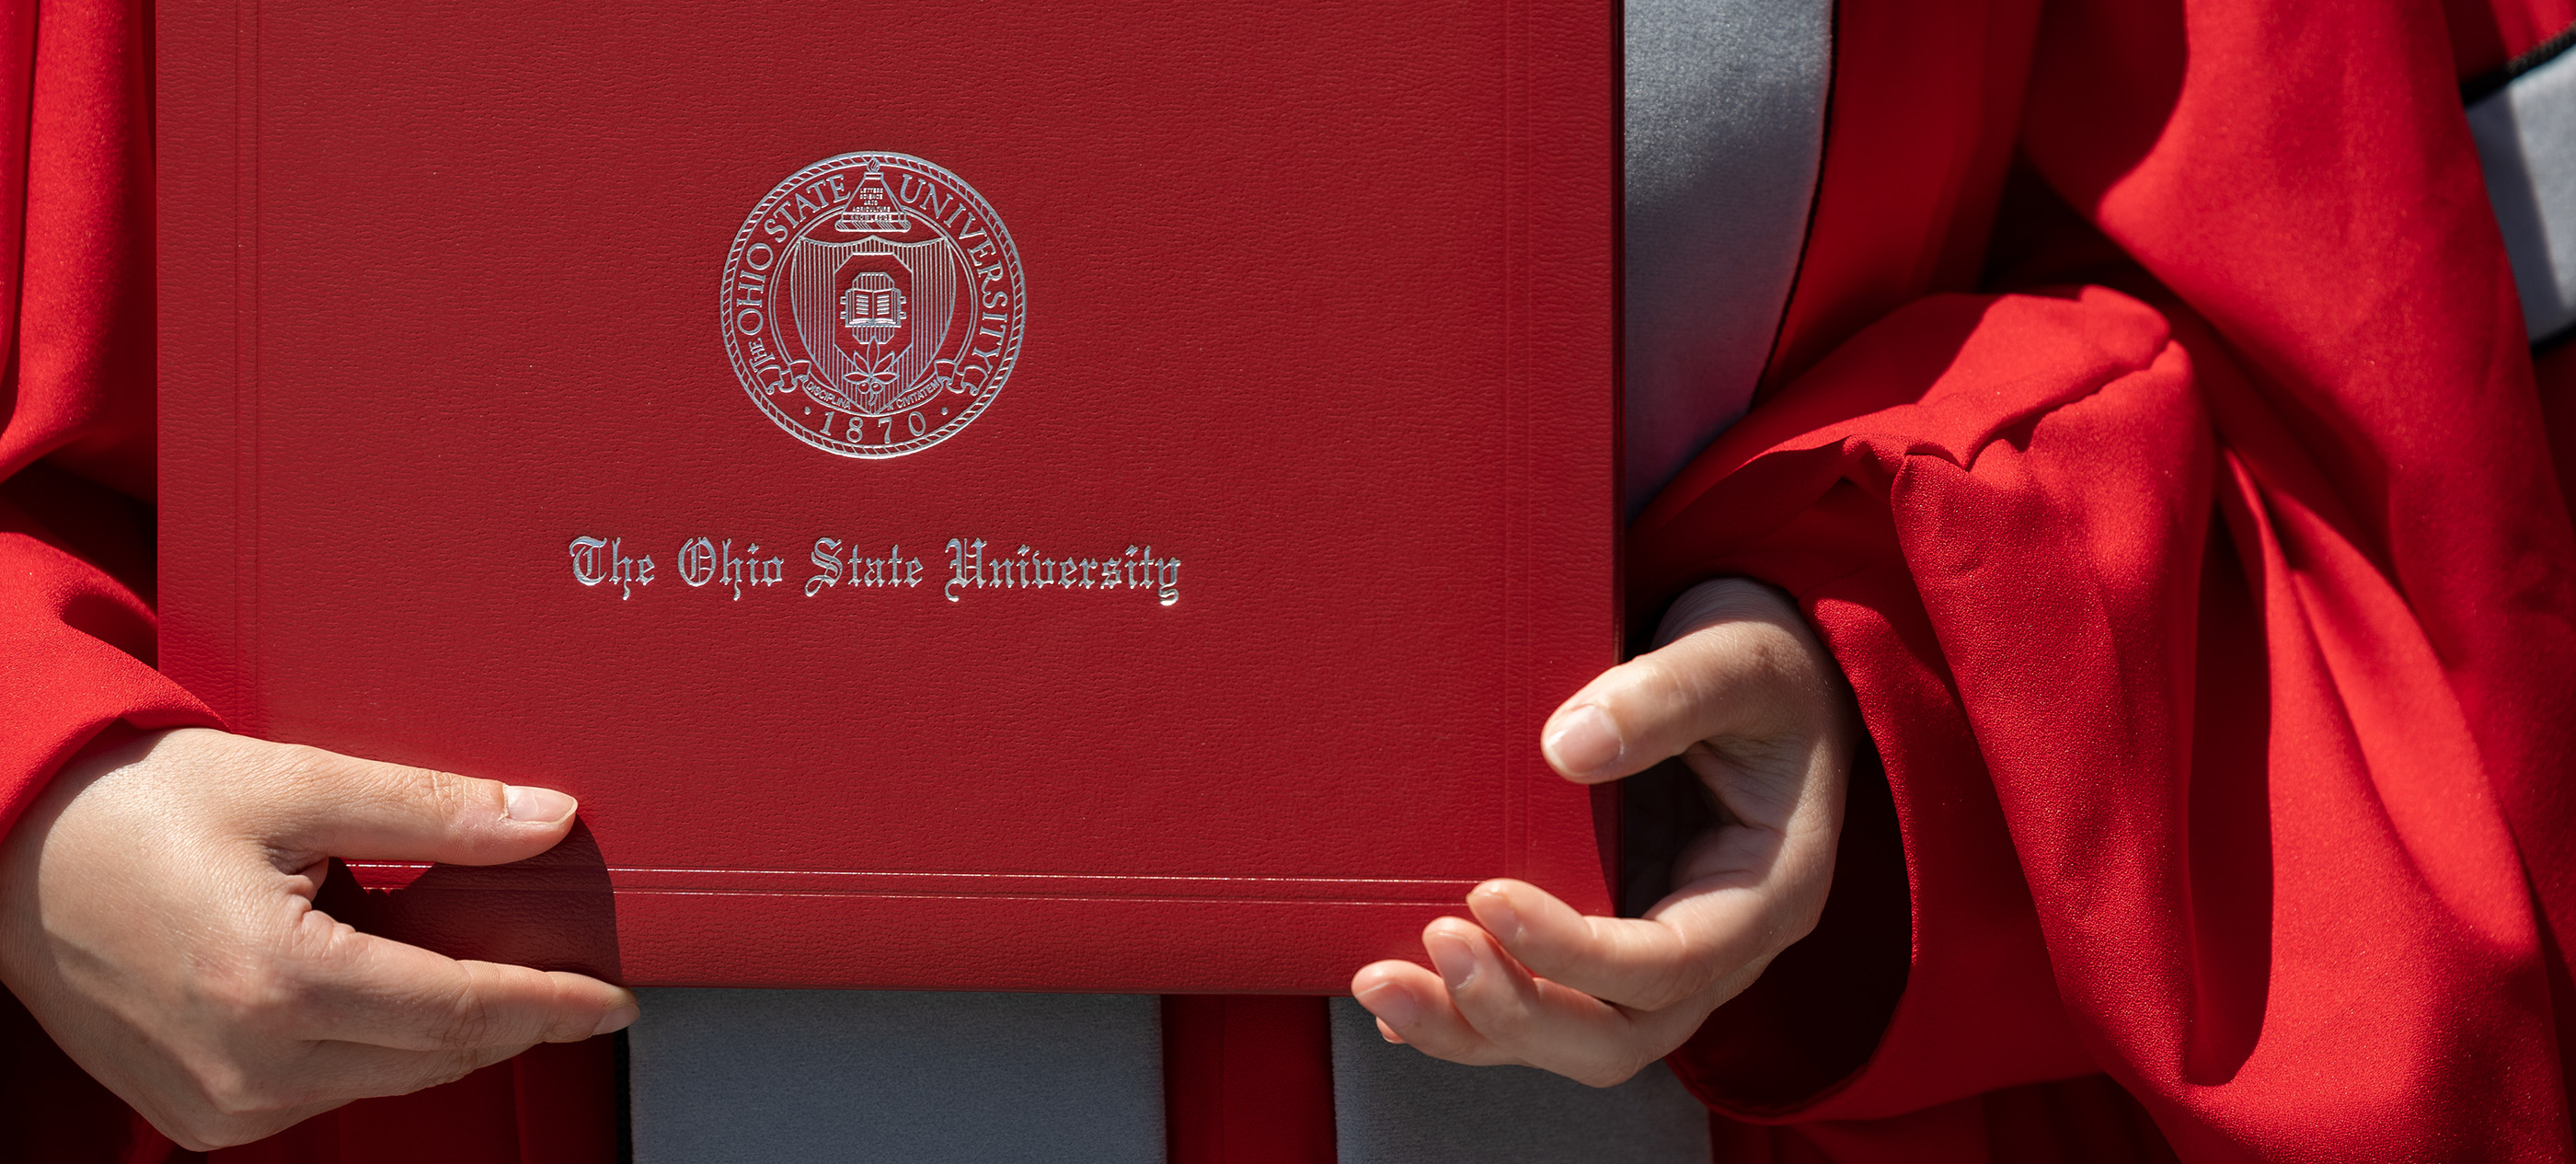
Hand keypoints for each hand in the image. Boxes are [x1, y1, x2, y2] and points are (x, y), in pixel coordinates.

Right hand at [0, 727, 637, 1148]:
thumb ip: (434, 810)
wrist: (12, 849)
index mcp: (282, 983)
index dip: (553, 1005)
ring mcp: (221, 1104)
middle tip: (570, 974)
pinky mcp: (200, 1116)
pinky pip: (326, 1091)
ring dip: (445, 1033)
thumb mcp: (297, 783)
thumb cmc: (139, 806)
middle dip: (514, 1018)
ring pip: (387, 1079)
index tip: (616, 998)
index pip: (464, 1012)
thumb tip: (548, 822)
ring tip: (478, 966)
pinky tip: (386, 987)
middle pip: (436, 1056)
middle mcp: (251, 1064)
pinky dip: (375, 1047)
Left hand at [1352, 579, 1854, 1085]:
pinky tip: (1396, 1005)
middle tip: (1433, 945)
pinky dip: (1468, 1017)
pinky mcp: (1609, 945)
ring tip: (1383, 984)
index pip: (1669, 963)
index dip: (1573, 949)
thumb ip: (1668, 695)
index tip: (1486, 895)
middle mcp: (1718, 949)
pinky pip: (1543, 1007)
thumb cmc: (1761, 665)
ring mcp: (1661, 957)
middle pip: (1620, 1037)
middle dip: (1516, 1011)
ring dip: (1473, 1026)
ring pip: (1572, 1039)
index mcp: (1767, 892)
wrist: (1761, 683)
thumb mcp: (1738, 656)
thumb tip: (1567, 748)